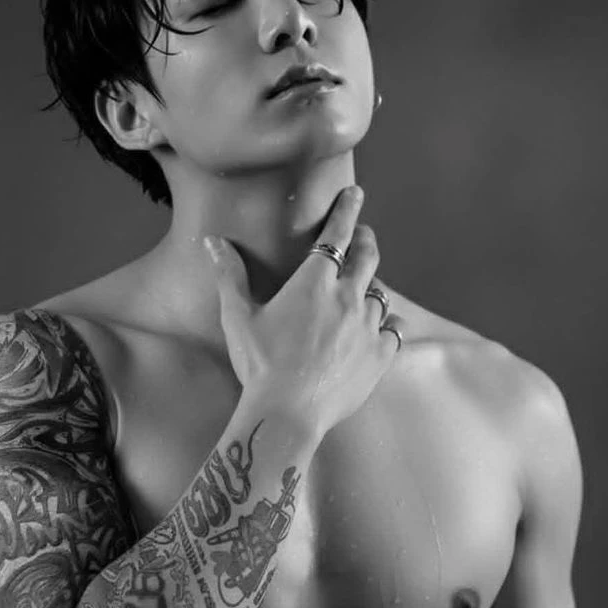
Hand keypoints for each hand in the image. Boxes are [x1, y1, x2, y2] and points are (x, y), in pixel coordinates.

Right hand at [204, 185, 404, 436]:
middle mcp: (348, 299)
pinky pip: (394, 330)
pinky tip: (384, 325)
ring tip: (365, 286)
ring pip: (380, 294)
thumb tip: (213, 242)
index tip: (355, 194)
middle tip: (363, 234)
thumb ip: (230, 275)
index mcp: (314, 283)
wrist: (288, 414)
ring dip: (372, 285)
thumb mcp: (238, 317)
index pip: (337, 234)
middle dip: (365, 239)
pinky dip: (390, 323)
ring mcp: (368, 328)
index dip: (347, 210)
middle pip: (367, 257)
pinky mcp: (380, 356)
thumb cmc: (260, 365)